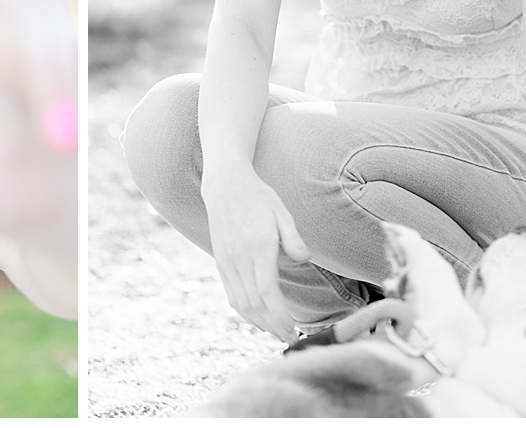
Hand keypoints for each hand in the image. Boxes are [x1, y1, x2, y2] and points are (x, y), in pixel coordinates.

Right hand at [201, 167, 309, 341]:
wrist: (224, 186)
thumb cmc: (258, 198)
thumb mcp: (281, 212)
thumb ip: (293, 238)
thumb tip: (305, 259)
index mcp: (257, 247)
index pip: (267, 292)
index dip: (280, 316)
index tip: (295, 330)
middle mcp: (239, 258)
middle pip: (254, 304)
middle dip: (273, 327)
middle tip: (291, 340)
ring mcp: (227, 262)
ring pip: (241, 304)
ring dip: (259, 323)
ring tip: (277, 332)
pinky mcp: (221, 263)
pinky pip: (231, 295)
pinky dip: (245, 312)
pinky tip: (259, 317)